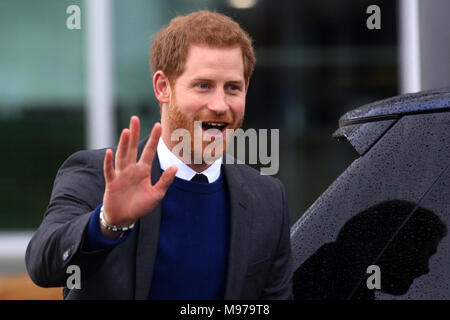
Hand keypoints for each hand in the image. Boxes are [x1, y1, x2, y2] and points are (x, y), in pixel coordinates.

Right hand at [101, 116, 176, 230]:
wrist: (123, 218)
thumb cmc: (140, 206)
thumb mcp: (156, 194)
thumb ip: (165, 181)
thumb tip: (175, 167)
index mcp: (143, 170)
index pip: (148, 151)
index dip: (153, 139)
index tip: (158, 125)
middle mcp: (131, 169)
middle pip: (132, 148)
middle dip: (135, 133)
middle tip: (135, 118)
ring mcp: (120, 174)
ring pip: (122, 156)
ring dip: (123, 144)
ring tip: (127, 131)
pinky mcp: (112, 183)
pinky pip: (110, 171)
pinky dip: (109, 162)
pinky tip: (109, 152)